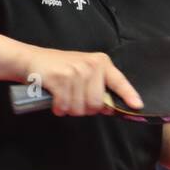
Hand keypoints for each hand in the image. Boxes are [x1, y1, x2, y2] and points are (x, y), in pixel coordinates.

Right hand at [22, 47, 141, 116]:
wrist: (32, 60)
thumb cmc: (60, 68)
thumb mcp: (84, 73)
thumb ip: (98, 88)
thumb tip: (110, 109)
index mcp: (101, 63)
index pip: (119, 81)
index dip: (128, 95)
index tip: (137, 105)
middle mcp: (91, 65)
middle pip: (97, 103)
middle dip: (85, 109)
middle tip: (74, 100)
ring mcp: (76, 71)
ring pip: (80, 107)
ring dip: (70, 109)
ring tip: (64, 98)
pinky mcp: (60, 78)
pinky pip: (65, 105)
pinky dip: (59, 108)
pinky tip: (56, 101)